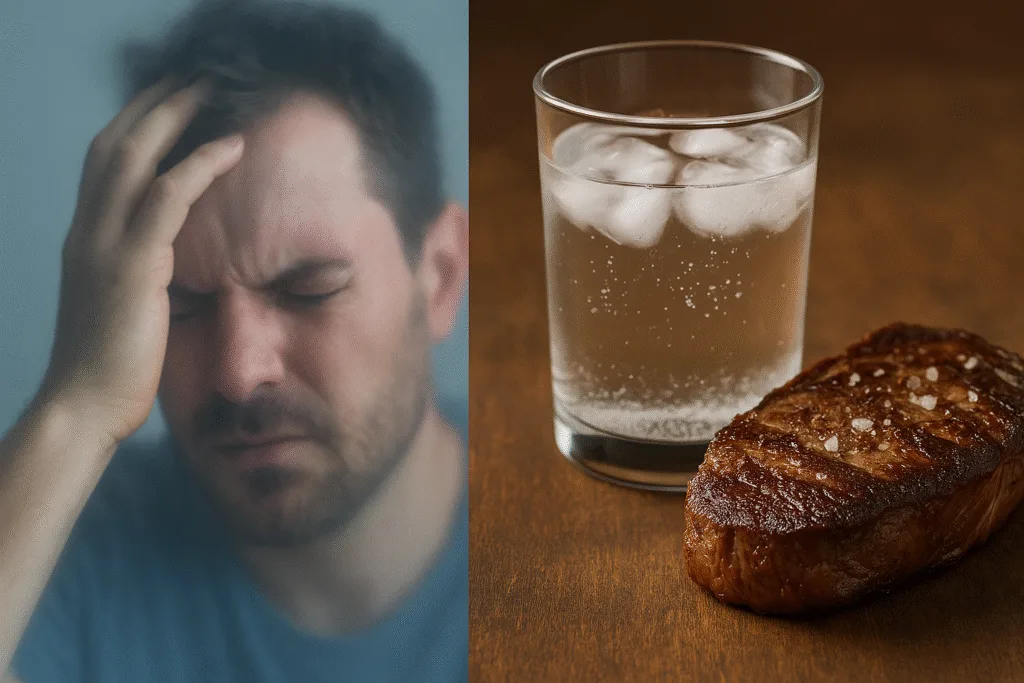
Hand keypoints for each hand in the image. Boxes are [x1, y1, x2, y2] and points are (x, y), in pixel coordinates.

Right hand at [39, 78, 243, 447]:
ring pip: (135, 156)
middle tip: (193, 77)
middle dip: (154, 103)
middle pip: (116, 143)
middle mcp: (88, 231)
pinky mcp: (130, 267)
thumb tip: (170, 263)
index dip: (137, 125)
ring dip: (176, 115)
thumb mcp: (121, 306)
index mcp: (86, 239)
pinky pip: (167, 198)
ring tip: (213, 90)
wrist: (83, 408)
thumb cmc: (111, 366)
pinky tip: (233, 147)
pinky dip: (200, 166)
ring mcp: (103, 245)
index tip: (170, 102)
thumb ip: (139, 274)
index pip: (106, 162)